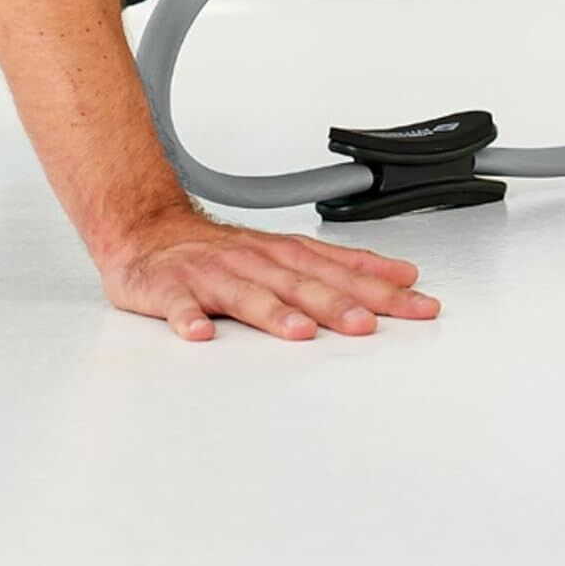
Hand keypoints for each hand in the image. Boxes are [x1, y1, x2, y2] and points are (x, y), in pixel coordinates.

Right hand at [99, 206, 441, 341]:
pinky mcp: (169, 288)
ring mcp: (211, 273)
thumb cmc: (223, 254)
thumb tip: (402, 276)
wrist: (147, 232)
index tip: (417, 301)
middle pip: (300, 282)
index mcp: (283, 254)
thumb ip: (342, 267)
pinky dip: (188, 317)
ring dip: (273, 312)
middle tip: (366, 324)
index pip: (340, 268)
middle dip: (336, 303)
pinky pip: (178, 305)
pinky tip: (199, 333)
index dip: (380, 285)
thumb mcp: (287, 253)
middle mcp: (254, 260)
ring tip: (299, 332)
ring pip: (246, 293)